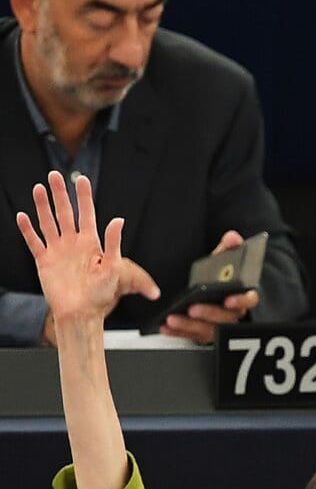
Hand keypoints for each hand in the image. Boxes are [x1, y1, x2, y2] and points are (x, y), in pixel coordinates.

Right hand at [15, 171, 158, 329]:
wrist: (80, 312)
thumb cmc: (100, 294)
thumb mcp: (113, 267)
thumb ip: (113, 243)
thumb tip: (118, 220)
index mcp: (91, 243)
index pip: (87, 214)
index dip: (84, 196)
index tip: (81, 179)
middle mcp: (73, 243)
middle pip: (65, 213)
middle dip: (60, 194)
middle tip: (55, 175)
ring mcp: (57, 250)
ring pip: (48, 223)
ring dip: (43, 206)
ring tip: (39, 188)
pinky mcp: (44, 261)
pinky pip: (34, 242)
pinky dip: (28, 229)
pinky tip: (23, 216)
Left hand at [158, 231, 260, 342]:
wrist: (209, 293)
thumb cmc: (219, 278)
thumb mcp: (222, 262)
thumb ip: (228, 250)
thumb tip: (232, 237)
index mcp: (242, 295)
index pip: (250, 300)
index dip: (241, 301)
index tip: (228, 298)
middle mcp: (234, 313)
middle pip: (227, 318)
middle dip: (210, 313)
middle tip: (193, 308)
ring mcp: (220, 326)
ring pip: (210, 331)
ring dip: (191, 326)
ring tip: (173, 318)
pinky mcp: (205, 335)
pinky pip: (193, 337)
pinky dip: (179, 333)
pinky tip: (166, 326)